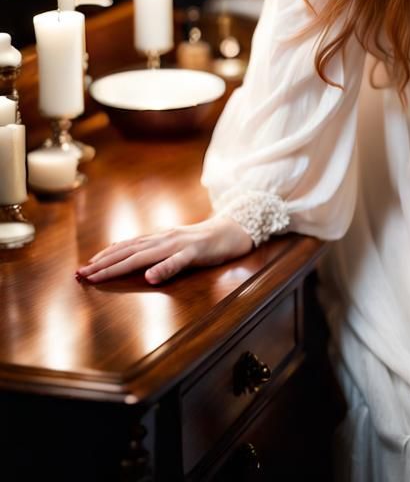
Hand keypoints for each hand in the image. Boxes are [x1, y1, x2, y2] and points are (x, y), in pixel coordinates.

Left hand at [76, 215, 253, 284]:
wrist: (231, 231)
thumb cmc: (201, 243)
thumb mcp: (173, 248)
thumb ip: (154, 253)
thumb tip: (130, 261)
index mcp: (157, 240)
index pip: (125, 248)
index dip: (103, 258)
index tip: (83, 269)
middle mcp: (163, 239)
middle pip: (128, 252)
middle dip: (102, 264)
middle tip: (80, 275)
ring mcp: (178, 244)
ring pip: (145, 256)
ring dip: (121, 265)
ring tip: (100, 275)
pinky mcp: (195, 251)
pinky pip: (178, 261)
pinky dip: (164, 269)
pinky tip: (151, 278)